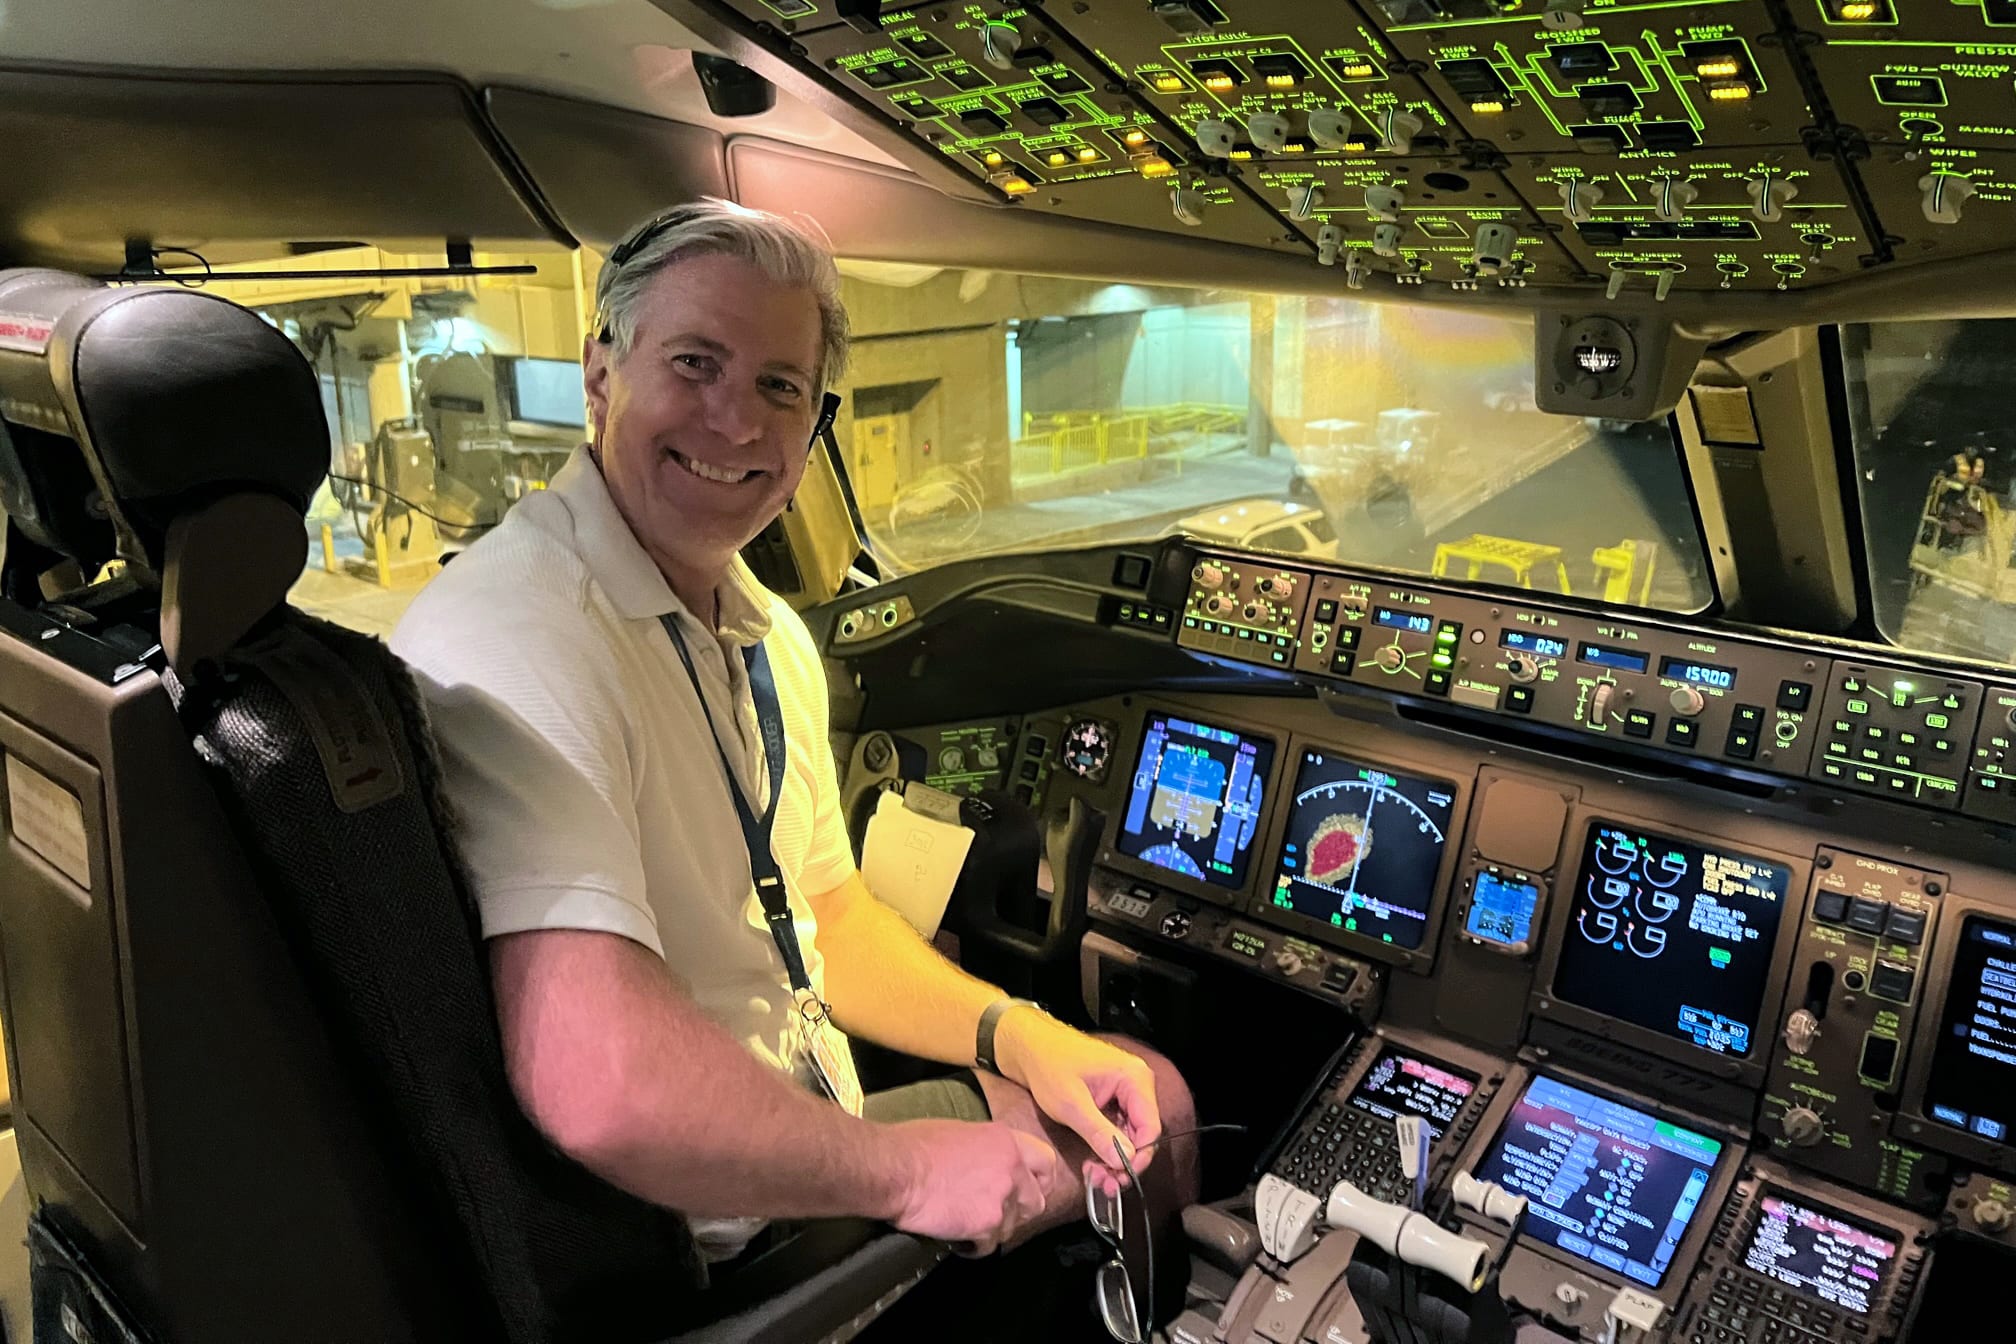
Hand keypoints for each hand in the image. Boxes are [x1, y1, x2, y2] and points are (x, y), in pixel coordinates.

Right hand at [885, 1118, 1064, 1253]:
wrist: (896, 1169)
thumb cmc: (915, 1145)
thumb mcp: (961, 1132)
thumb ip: (986, 1149)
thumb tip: (986, 1162)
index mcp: (1006, 1140)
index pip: (1046, 1163)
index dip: (1039, 1180)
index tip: (1030, 1189)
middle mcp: (1012, 1168)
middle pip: (1036, 1202)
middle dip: (1018, 1211)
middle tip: (995, 1213)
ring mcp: (1001, 1198)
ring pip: (1011, 1227)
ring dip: (992, 1229)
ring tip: (966, 1223)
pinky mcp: (985, 1225)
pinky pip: (989, 1246)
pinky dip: (973, 1246)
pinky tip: (956, 1238)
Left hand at [994, 1010, 1160, 1194]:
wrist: (1026, 1046)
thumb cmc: (1047, 1065)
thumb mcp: (1071, 1105)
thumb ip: (1100, 1133)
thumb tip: (1123, 1160)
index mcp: (1134, 1078)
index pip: (1150, 1127)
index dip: (1138, 1156)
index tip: (1119, 1178)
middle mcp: (1135, 1083)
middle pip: (1141, 1133)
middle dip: (1123, 1161)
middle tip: (1103, 1184)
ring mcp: (1122, 1091)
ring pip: (1128, 1135)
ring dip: (1112, 1158)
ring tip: (1094, 1177)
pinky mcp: (1110, 1098)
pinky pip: (1116, 1129)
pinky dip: (1105, 1147)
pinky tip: (1092, 1162)